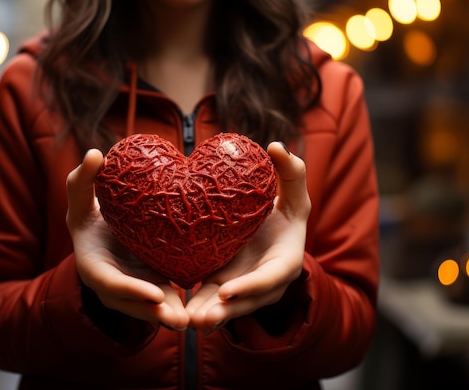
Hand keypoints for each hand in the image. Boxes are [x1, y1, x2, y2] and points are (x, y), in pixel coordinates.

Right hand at [66, 149, 188, 329]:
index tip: (156, 293)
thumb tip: (94, 155)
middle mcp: (113, 287)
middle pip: (135, 306)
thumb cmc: (90, 215)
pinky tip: (207, 306)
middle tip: (182, 319)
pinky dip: (183, 305)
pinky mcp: (152, 287)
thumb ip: (82, 181)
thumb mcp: (81, 199)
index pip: (111, 284)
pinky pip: (167, 299)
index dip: (132, 291)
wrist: (103, 231)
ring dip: (172, 315)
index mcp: (94, 267)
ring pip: (153, 308)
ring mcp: (133, 291)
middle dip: (156, 313)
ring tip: (195, 320)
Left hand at [185, 142, 309, 332]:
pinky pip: (208, 301)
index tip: (226, 289)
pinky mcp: (222, 287)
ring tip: (186, 321)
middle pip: (245, 303)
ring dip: (206, 316)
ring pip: (225, 308)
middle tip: (201, 318)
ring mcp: (243, 288)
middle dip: (224, 311)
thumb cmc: (285, 211)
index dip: (251, 287)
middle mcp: (264, 284)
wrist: (268, 230)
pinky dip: (195, 308)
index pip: (270, 279)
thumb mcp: (294, 193)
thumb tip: (277, 146)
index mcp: (285, 262)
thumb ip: (292, 172)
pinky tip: (174, 313)